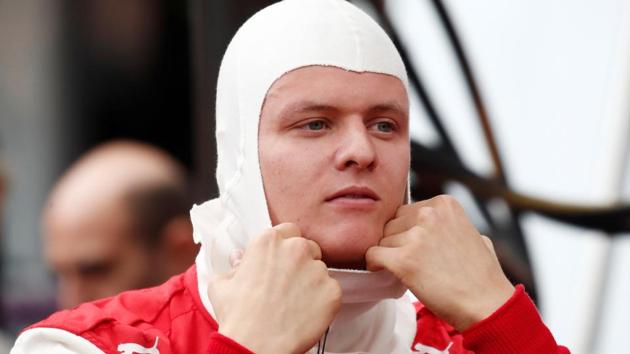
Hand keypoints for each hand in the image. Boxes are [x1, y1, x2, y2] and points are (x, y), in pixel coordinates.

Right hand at [208, 223, 341, 353]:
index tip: (282, 260)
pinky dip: (322, 300)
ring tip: (296, 302)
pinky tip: (306, 312)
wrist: (255, 346)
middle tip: (289, 283)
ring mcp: (317, 269)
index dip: (285, 247)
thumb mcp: (221, 285)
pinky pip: (332, 290)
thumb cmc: (238, 317)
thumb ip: (234, 266)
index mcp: (269, 241)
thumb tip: (240, 260)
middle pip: (307, 247)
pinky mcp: (332, 291)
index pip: (288, 231)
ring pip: (320, 269)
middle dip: (301, 262)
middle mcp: (296, 249)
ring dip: (312, 281)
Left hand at [365, 195, 514, 330]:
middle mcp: (429, 214)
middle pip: (392, 224)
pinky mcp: (404, 260)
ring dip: (390, 256)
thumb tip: (429, 222)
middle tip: (412, 262)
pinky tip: (381, 271)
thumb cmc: (481, 276)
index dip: (407, 231)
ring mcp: (416, 236)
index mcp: (444, 204)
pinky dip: (374, 264)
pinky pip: (373, 255)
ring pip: (382, 241)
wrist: (487, 305)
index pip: (406, 211)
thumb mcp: (471, 233)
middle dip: (397, 242)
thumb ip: (448, 223)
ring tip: (409, 272)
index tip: (415, 247)